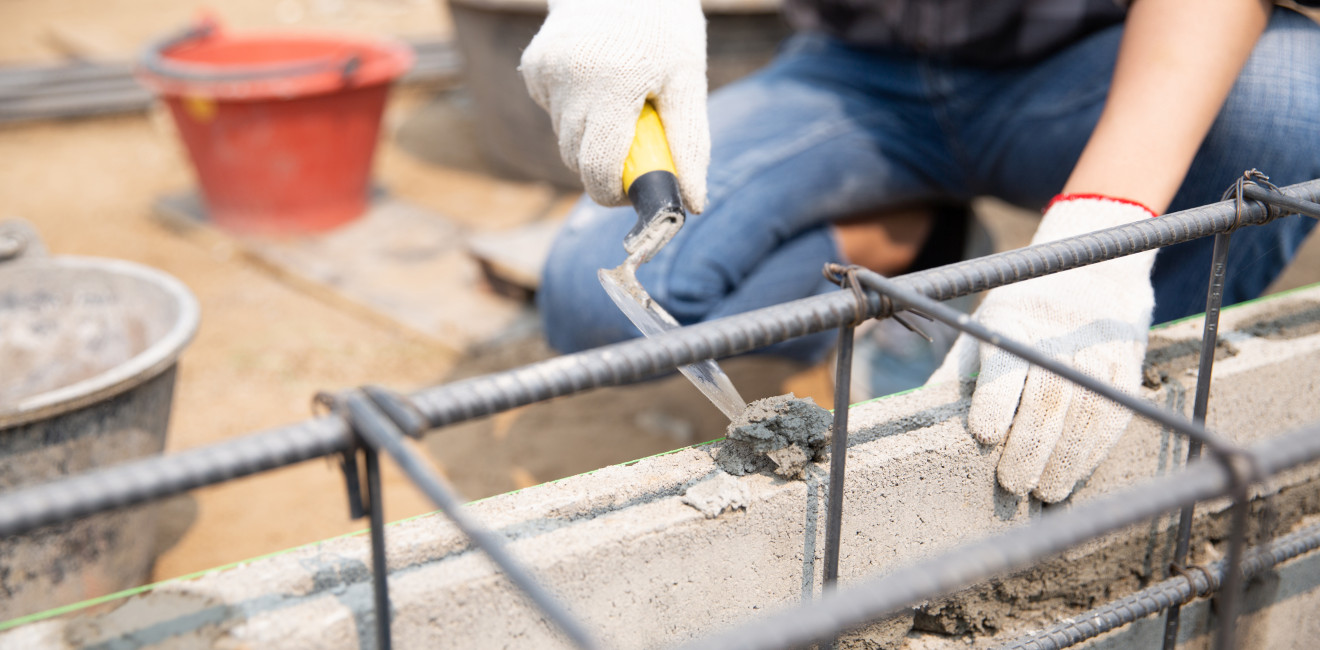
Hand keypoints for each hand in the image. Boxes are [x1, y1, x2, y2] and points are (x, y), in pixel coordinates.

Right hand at [519, 0, 708, 210]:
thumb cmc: (664, 27)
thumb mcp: (687, 80)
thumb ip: (688, 144)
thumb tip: (692, 203)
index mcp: (614, 83)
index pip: (598, 168)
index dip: (613, 193)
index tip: (634, 192)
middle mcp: (571, 78)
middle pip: (576, 160)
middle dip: (605, 168)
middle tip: (637, 147)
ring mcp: (546, 72)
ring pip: (565, 138)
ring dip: (592, 137)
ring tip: (620, 102)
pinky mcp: (534, 67)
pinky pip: (555, 113)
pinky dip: (576, 111)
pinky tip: (597, 81)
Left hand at [928, 195, 1157, 501]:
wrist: (1094, 277)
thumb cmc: (1020, 315)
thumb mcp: (982, 328)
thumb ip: (956, 374)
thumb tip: (916, 421)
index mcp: (1013, 320)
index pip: (1006, 364)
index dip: (996, 402)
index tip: (984, 436)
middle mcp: (1059, 334)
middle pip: (1047, 398)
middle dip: (1030, 447)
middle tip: (1014, 485)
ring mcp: (1098, 350)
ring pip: (1084, 413)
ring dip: (1065, 460)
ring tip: (1044, 491)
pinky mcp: (1126, 367)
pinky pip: (1111, 416)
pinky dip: (1094, 452)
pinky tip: (1074, 474)